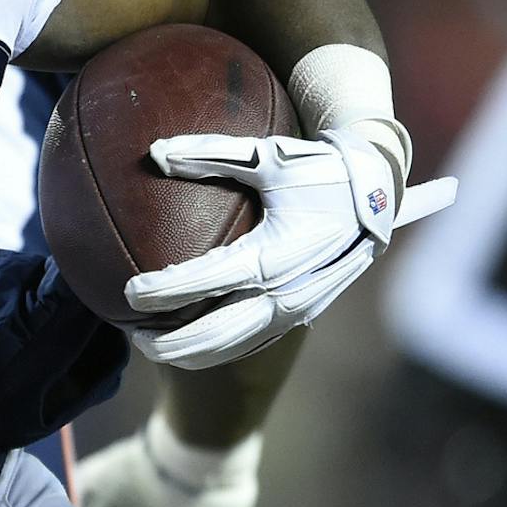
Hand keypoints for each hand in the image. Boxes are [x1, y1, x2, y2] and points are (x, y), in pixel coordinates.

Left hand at [123, 126, 456, 368]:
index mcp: (277, 252)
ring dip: (189, 354)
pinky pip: (252, 344)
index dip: (167, 290)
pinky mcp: (301, 315)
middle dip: (170, 342)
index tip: (128, 292)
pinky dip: (215, 352)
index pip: (210, 280)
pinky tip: (185, 347)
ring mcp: (297, 308)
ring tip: (147, 346)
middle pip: (218, 333)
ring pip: (234, 347)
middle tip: (131, 333)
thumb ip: (211, 153)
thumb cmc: (320, 169)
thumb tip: (155, 152)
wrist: (378, 193)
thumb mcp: (269, 156)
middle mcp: (288, 290)